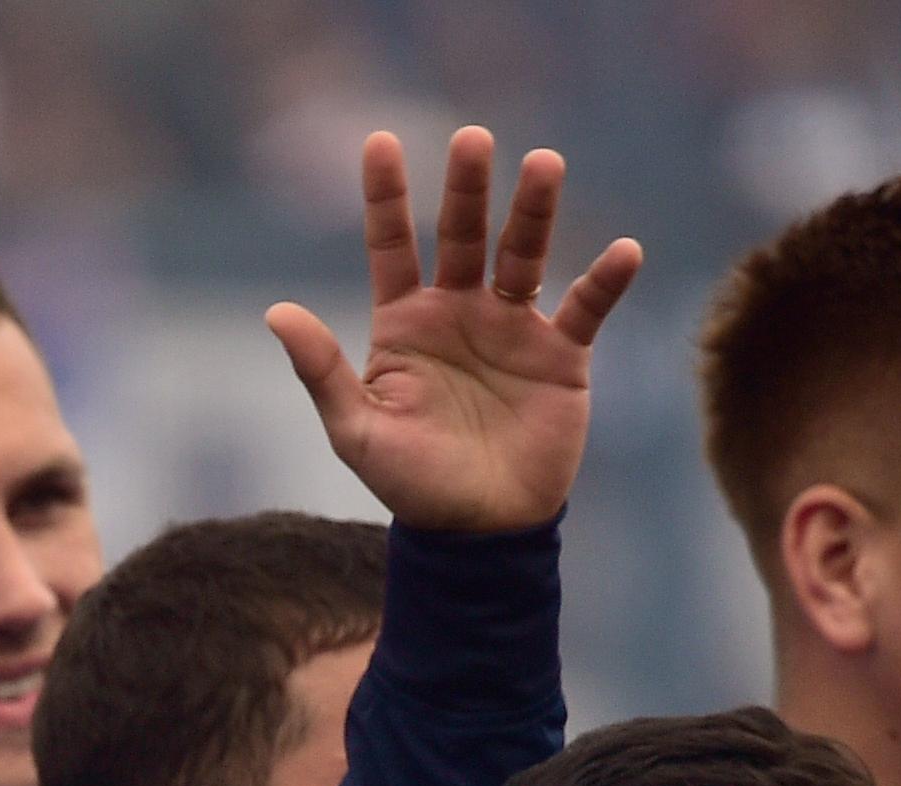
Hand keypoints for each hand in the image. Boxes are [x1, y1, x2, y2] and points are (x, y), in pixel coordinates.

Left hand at [269, 128, 641, 538]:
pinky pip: (584, 308)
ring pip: (524, 254)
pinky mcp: (559, 355)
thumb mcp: (356, 430)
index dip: (385, 196)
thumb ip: (321, 370)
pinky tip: (624, 252)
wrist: (479, 531)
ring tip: (544, 164)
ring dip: (533, 212)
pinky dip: (604, 281)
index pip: (392, 245)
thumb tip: (276, 312)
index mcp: (406, 323)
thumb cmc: (411, 484)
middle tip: (472, 139)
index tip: (380, 141)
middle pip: (463, 234)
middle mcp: (459, 312)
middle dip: (467, 187)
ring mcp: (512, 328)